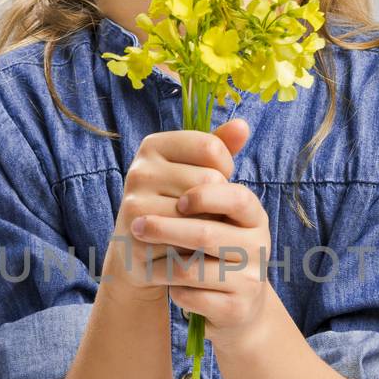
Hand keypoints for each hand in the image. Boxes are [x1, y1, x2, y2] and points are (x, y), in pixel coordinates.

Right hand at [103, 119, 248, 302]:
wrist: (138, 252)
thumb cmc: (175, 205)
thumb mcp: (194, 171)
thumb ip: (219, 147)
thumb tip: (243, 126)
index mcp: (153, 146)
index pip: (211, 147)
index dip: (224, 168)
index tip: (214, 180)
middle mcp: (140, 171)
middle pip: (210, 180)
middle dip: (217, 201)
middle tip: (201, 213)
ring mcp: (135, 204)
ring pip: (202, 212)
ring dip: (208, 227)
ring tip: (193, 230)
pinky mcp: (139, 238)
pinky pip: (189, 241)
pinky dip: (197, 249)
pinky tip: (187, 249)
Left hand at [122, 118, 272, 346]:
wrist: (238, 307)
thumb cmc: (219, 247)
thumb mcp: (222, 208)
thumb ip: (220, 166)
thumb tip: (240, 122)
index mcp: (254, 216)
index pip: (233, 196)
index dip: (200, 194)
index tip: (173, 197)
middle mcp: (259, 247)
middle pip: (205, 233)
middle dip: (164, 227)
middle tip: (134, 223)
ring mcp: (249, 281)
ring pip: (194, 269)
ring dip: (161, 259)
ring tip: (142, 250)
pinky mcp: (235, 310)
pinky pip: (193, 297)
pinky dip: (174, 291)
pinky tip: (167, 285)